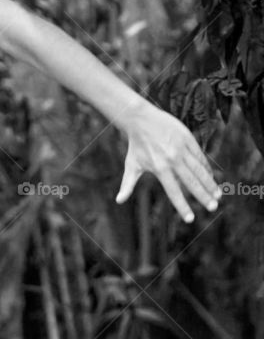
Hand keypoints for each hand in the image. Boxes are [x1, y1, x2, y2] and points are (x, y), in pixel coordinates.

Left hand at [115, 103, 220, 222]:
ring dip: (210, 183)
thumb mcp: (131, 166)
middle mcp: (172, 160)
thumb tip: (118, 201)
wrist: (141, 119)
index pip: (174, 192)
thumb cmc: (136, 146)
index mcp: (160, 169)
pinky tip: (212, 178)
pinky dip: (206, 168)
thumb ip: (128, 184)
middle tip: (213, 208)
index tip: (191, 219)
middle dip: (203, 196)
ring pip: (200, 170)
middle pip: (191, 182)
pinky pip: (200, 157)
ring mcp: (182, 149)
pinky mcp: (188, 139)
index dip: (182, 206)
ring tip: (218, 195)